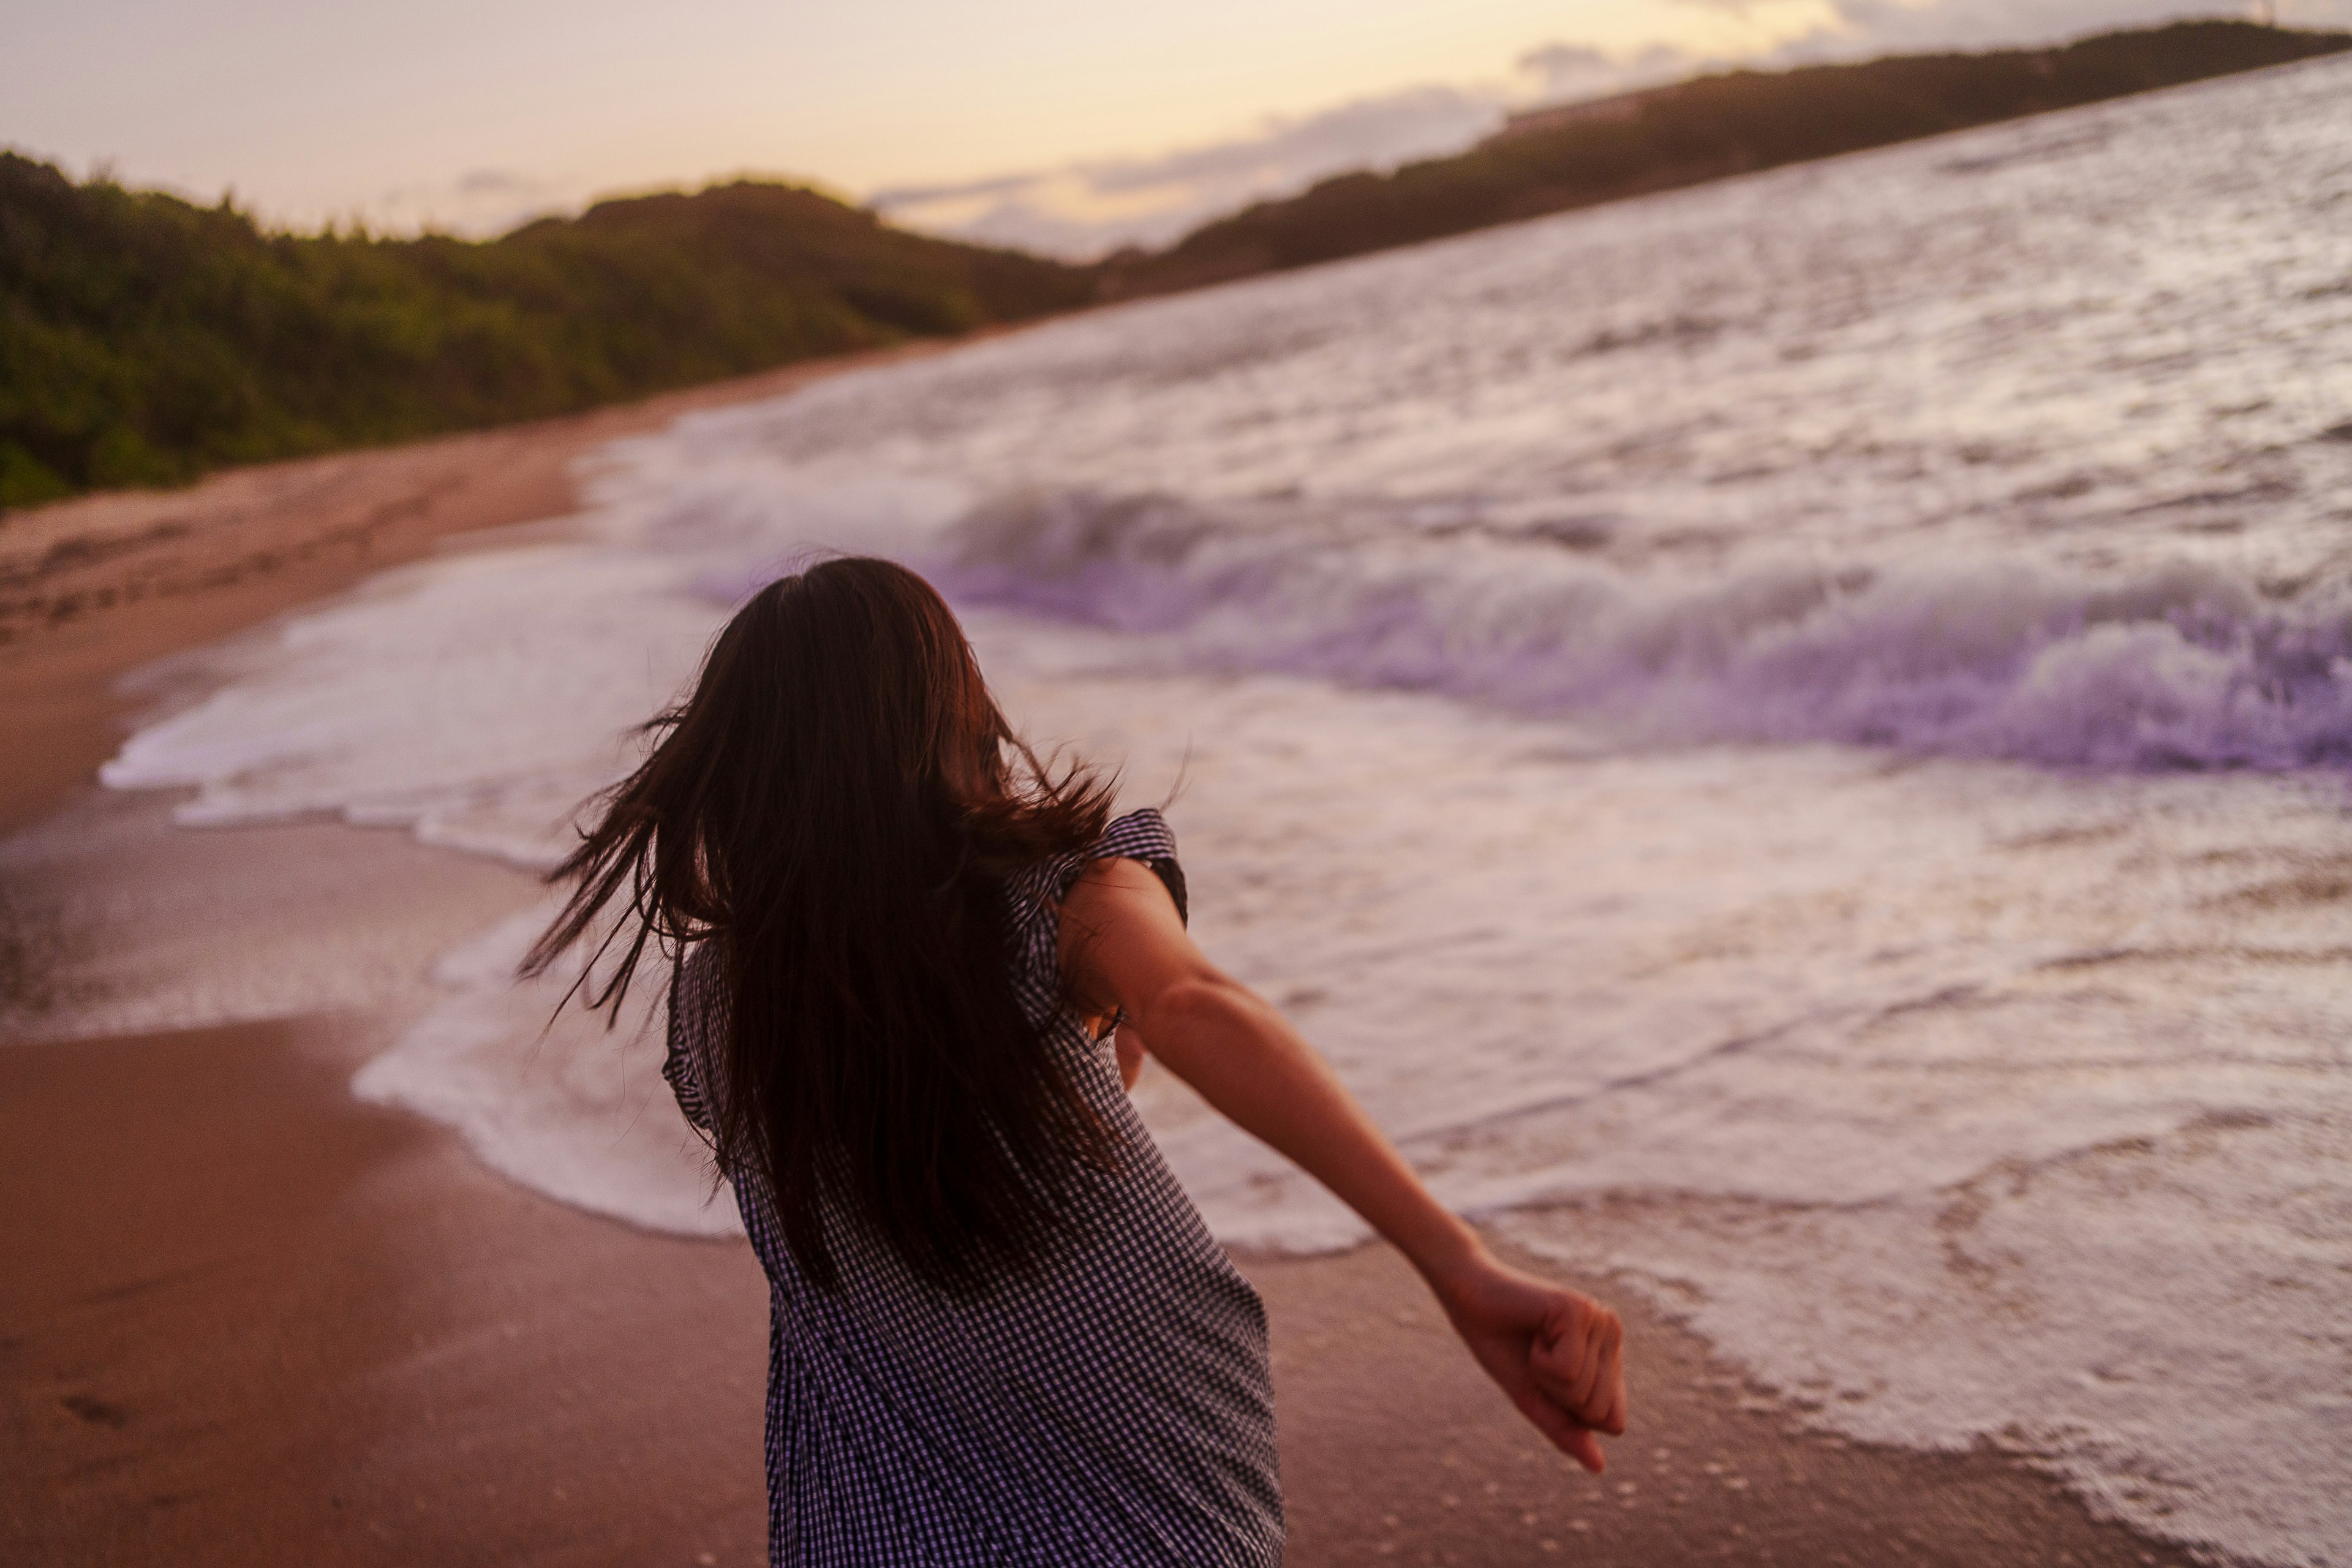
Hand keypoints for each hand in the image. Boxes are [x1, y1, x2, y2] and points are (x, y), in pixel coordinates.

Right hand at [1433, 1254, 1627, 1472]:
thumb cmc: (1502, 1345)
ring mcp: (1599, 1319)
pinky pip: (1567, 1370)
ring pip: (1583, 1391)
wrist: (1468, 1301)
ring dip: (1545, 1376)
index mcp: (1609, 1356)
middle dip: (1557, 1396)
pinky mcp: (1578, 1310)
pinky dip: (1539, 1361)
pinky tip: (1533, 1331)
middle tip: (1537, 1358)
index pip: (1613, 1422)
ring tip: (1534, 1342)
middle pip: (1598, 1411)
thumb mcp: (1535, 1399)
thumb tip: (1599, 1467)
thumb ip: (1566, 1430)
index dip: (1571, 1412)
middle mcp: (1612, 1334)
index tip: (1547, 1377)